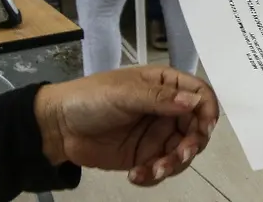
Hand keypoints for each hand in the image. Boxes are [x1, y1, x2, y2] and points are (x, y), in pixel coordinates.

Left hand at [34, 66, 219, 186]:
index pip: (200, 95)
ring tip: (152, 170)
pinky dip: (154, 176)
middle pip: (197, 128)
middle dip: (192, 145)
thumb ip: (160, 99)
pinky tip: (136, 176)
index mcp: (166, 85)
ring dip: (173, 164)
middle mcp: (167, 110)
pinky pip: (161, 169)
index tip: (204, 129)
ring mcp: (157, 135)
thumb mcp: (125, 93)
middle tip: (178, 156)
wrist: (55, 127)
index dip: (207, 111)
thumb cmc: (90, 99)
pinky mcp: (145, 156)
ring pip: (182, 152)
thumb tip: (194, 102)